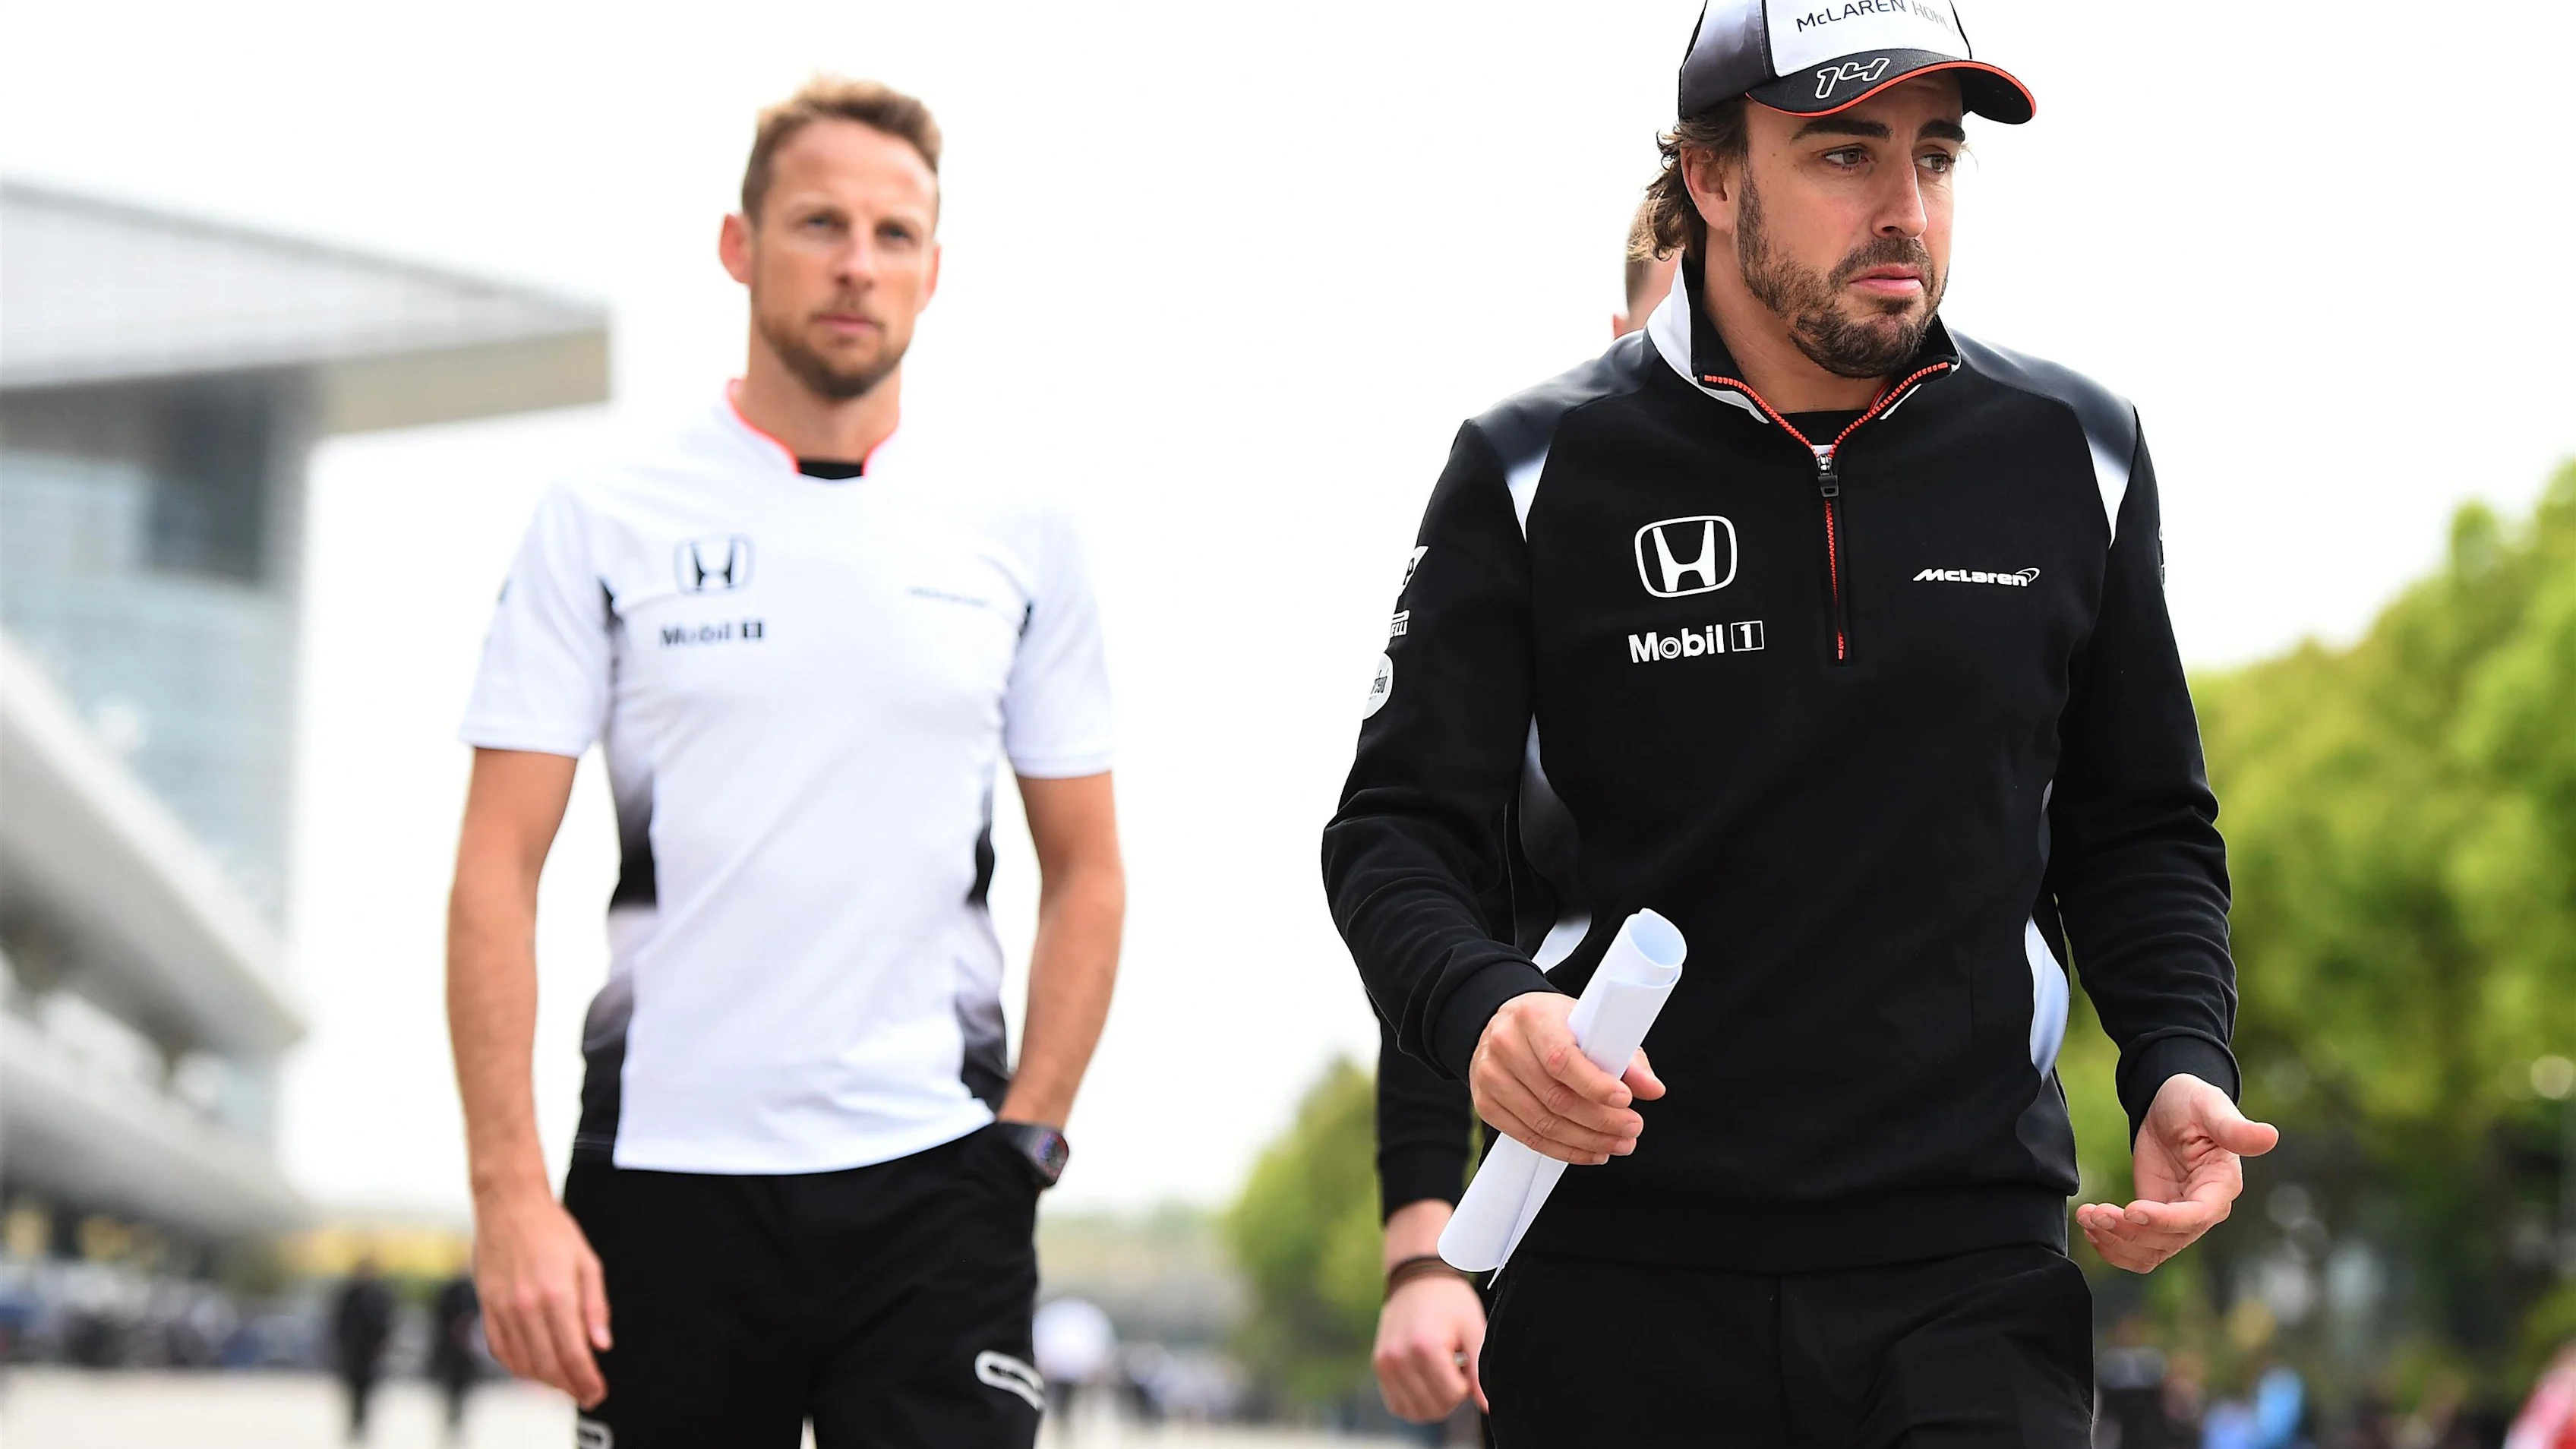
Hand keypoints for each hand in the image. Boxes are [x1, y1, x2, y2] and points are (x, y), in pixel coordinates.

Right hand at [472, 1184, 610, 1406]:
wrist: (509, 1206)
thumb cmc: (553, 1230)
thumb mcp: (588, 1262)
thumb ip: (595, 1307)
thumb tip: (601, 1345)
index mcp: (557, 1294)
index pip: (574, 1353)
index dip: (587, 1380)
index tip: (598, 1393)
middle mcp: (527, 1306)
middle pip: (549, 1365)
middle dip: (570, 1387)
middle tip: (586, 1393)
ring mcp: (503, 1309)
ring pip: (524, 1364)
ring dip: (546, 1382)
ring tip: (565, 1383)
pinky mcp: (487, 1308)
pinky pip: (501, 1351)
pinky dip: (519, 1368)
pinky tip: (535, 1369)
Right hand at [1374, 1270, 1486, 1421]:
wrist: (1416, 1278)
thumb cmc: (1450, 1301)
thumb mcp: (1472, 1329)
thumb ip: (1479, 1371)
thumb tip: (1488, 1407)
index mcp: (1426, 1347)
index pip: (1453, 1395)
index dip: (1466, 1385)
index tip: (1464, 1362)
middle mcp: (1400, 1359)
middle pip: (1435, 1407)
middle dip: (1451, 1395)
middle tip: (1454, 1368)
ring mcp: (1385, 1364)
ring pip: (1416, 1413)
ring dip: (1434, 1402)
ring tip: (1439, 1374)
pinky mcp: (1379, 1367)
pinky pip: (1397, 1406)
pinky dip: (1414, 1403)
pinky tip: (1425, 1381)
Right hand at [1468, 991, 1664, 1164]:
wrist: (1505, 1025)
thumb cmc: (1553, 1025)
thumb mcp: (1588, 1025)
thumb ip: (1624, 1055)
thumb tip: (1653, 1089)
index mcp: (1533, 1018)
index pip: (1561, 1058)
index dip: (1595, 1085)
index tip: (1626, 1100)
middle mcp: (1505, 1045)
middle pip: (1555, 1097)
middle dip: (1601, 1120)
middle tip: (1632, 1129)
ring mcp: (1490, 1076)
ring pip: (1543, 1122)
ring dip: (1587, 1141)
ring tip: (1618, 1144)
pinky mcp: (1486, 1103)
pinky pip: (1528, 1137)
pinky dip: (1564, 1151)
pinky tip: (1590, 1151)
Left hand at [2076, 1073, 2278, 1272]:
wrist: (2169, 1105)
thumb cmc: (2193, 1103)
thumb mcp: (2210, 1107)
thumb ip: (2234, 1128)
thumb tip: (2270, 1136)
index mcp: (2220, 1186)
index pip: (2197, 1216)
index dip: (2164, 1219)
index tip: (2131, 1209)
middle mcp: (2202, 1210)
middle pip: (2168, 1239)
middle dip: (2129, 1231)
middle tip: (2095, 1212)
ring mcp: (2177, 1218)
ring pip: (2150, 1251)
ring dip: (2116, 1243)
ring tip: (2087, 1218)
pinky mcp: (2154, 1218)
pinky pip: (2137, 1248)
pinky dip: (2113, 1247)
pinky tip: (2091, 1228)